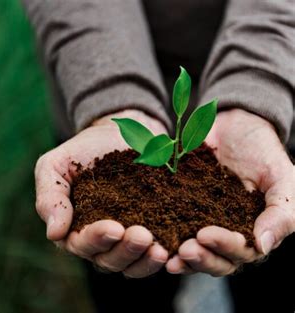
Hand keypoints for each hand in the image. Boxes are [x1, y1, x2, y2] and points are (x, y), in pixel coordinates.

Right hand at [35, 110, 169, 277]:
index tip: (114, 227)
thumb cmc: (80, 152)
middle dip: (125, 251)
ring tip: (159, 249)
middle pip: (108, 261)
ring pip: (132, 265)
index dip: (96, 239)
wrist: (117, 134)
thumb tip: (54, 234)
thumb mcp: (54, 166)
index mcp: (73, 229)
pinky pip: (154, 255)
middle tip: (142, 236)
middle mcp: (99, 242)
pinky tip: (173, 250)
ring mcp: (125, 241)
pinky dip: (163, 257)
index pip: (81, 244)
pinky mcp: (151, 232)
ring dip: (145, 261)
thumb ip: (50, 197)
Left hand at [166, 108, 294, 275]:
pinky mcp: (178, 211)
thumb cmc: (263, 153)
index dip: (224, 247)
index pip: (241, 252)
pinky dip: (161, 235)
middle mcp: (225, 235)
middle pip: (214, 260)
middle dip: (200, 258)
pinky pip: (169, 228)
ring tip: (166, 254)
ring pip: (192, 252)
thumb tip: (262, 246)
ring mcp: (200, 224)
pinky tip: (150, 237)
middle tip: (184, 249)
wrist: (233, 127)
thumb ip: (282, 212)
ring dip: (180, 257)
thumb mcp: (282, 178)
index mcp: (252, 233)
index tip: (205, 235)